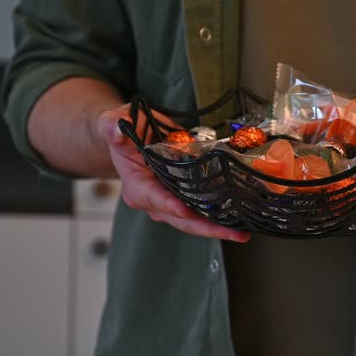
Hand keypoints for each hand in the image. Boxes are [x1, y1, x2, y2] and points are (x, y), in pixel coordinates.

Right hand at [94, 104, 249, 242]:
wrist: (132, 135)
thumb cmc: (123, 129)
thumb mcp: (113, 122)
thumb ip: (112, 125)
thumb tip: (116, 129)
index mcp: (135, 186)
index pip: (153, 198)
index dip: (169, 205)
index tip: (186, 210)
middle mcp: (153, 200)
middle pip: (181, 219)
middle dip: (207, 228)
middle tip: (234, 233)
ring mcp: (171, 201)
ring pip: (195, 220)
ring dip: (219, 227)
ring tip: (243, 232)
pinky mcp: (186, 196)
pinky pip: (204, 209)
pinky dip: (222, 215)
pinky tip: (242, 217)